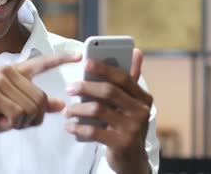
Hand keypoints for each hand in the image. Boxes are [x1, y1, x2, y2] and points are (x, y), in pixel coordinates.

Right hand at [0, 52, 81, 163]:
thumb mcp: (20, 111)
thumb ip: (39, 106)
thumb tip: (62, 105)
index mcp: (15, 72)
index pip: (42, 63)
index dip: (61, 59)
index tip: (79, 55)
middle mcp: (8, 72)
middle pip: (41, 98)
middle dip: (33, 116)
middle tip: (14, 119)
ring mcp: (0, 81)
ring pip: (32, 108)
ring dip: (22, 122)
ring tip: (5, 118)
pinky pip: (19, 114)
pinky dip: (13, 124)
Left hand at [64, 49, 152, 173]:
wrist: (132, 160)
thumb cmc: (126, 125)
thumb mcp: (131, 103)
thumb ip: (130, 79)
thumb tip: (137, 51)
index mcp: (143, 97)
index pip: (123, 77)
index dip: (104, 68)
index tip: (85, 62)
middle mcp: (141, 111)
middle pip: (109, 91)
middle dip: (86, 87)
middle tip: (69, 88)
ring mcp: (133, 128)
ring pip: (98, 110)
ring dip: (78, 109)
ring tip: (67, 111)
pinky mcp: (121, 143)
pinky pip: (93, 131)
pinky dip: (78, 127)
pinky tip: (69, 126)